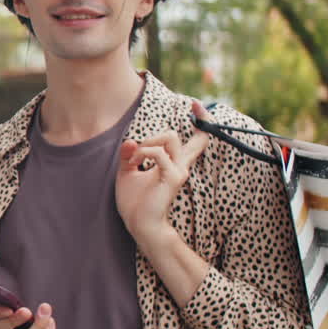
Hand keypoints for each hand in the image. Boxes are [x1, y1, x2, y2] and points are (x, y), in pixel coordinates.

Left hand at [116, 100, 210, 251]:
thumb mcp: (126, 173)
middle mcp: (180, 165)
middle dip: (150, 137)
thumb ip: (129, 155)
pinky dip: (143, 154)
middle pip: (174, 134)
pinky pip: (159, 153)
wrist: (139, 224)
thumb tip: (131, 140)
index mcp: (172, 163)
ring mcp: (178, 171)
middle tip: (134, 155)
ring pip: (169, 138)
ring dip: (146, 144)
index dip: (201, 120)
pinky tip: (134, 165)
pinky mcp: (173, 178)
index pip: (195, 140)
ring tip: (133, 161)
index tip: (197, 105)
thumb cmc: (135, 202)